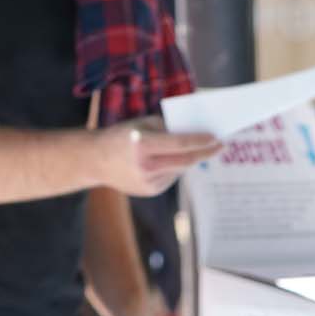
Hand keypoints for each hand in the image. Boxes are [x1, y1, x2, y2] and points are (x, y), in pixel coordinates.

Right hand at [91, 118, 221, 196]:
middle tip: (220, 146)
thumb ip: (166, 128)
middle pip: (185, 161)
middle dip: (205, 152)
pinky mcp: (149, 191)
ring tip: (185, 148)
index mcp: (142, 145)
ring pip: (179, 169)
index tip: (216, 137)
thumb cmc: (121, 136)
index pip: (180, 144)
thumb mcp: (141, 124)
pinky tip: (162, 162)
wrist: (95, 160)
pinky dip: (173, 168)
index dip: (200, 141)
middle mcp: (146, 166)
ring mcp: (148, 182)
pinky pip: (170, 177)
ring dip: (187, 159)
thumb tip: (194, 132)